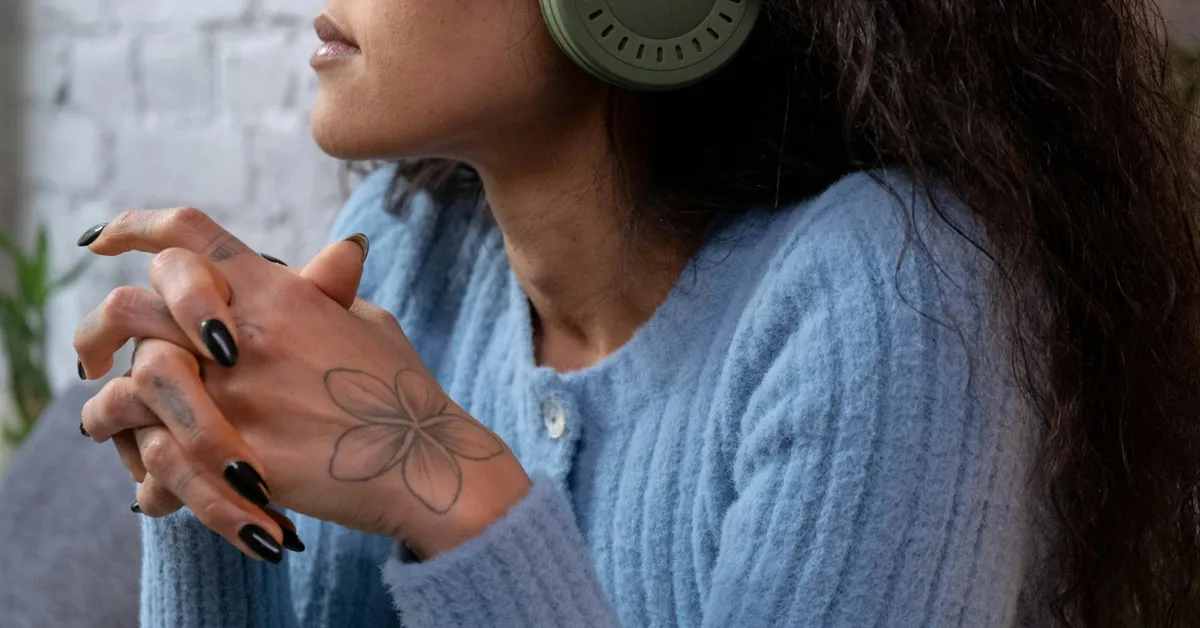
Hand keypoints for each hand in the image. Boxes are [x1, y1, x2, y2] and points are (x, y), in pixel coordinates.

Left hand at [75, 208, 531, 559]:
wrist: (426, 463)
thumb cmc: (402, 390)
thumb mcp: (369, 321)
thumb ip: (330, 288)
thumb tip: (333, 256)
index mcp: (279, 293)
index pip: (188, 234)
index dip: (133, 225)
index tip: (105, 240)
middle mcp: (247, 337)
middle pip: (133, 304)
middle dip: (96, 328)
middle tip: (91, 354)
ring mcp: (239, 398)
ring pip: (127, 386)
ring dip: (104, 408)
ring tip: (104, 425)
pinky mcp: (238, 459)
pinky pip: (157, 462)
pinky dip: (145, 477)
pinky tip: (148, 487)